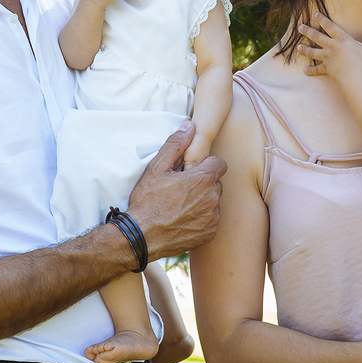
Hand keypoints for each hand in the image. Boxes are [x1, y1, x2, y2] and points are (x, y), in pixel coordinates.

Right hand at [126, 122, 226, 259]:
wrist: (142, 236)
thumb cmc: (148, 201)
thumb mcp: (156, 168)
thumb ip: (176, 144)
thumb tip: (190, 126)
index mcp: (203, 179)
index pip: (219, 164)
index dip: (205, 165)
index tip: (190, 172)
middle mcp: (213, 198)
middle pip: (216, 183)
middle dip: (203, 183)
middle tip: (181, 189)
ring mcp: (213, 218)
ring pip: (214, 202)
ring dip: (203, 201)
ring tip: (181, 205)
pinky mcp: (210, 233)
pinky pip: (211, 220)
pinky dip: (201, 218)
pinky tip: (183, 219)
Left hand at [297, 14, 361, 81]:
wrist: (354, 75)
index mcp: (342, 39)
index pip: (330, 26)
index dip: (322, 19)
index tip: (314, 14)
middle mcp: (332, 46)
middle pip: (317, 37)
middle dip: (308, 31)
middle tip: (299, 27)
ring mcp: (327, 57)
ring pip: (313, 52)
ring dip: (305, 49)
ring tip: (298, 47)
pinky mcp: (326, 68)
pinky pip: (317, 69)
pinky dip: (311, 71)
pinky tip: (305, 71)